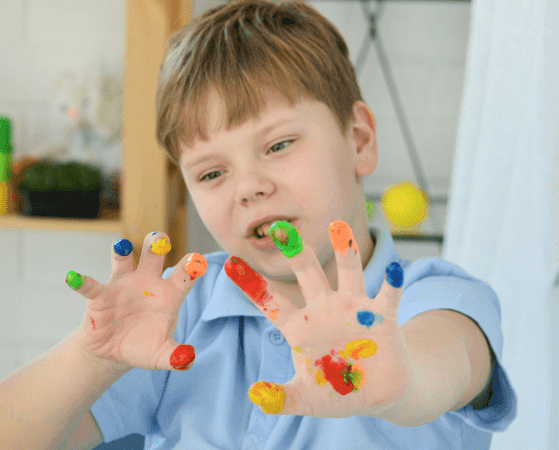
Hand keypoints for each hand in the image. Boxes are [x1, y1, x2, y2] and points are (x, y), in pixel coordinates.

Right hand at [67, 233, 204, 371]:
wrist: (114, 352)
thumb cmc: (144, 347)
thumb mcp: (161, 355)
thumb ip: (176, 357)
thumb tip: (188, 358)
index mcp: (169, 295)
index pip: (183, 277)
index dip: (191, 268)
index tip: (197, 261)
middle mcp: (147, 283)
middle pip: (153, 257)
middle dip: (156, 245)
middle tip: (159, 238)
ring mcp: (122, 285)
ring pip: (123, 261)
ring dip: (122, 251)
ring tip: (121, 245)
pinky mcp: (100, 295)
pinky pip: (90, 285)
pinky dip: (81, 281)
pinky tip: (73, 277)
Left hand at [227, 220, 409, 417]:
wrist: (378, 395)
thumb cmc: (336, 391)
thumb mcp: (306, 398)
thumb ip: (282, 397)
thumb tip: (255, 396)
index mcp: (299, 326)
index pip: (270, 301)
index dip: (251, 285)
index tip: (229, 262)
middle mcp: (324, 309)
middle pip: (307, 275)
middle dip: (295, 252)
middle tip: (281, 227)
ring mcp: (353, 309)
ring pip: (348, 273)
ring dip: (344, 250)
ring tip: (337, 225)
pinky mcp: (383, 317)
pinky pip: (388, 295)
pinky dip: (392, 282)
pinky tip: (395, 268)